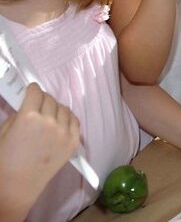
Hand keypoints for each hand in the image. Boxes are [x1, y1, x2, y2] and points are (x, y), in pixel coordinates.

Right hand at [0, 84, 79, 202]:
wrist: (16, 188)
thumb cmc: (4, 161)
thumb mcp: (3, 132)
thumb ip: (17, 115)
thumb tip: (27, 105)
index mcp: (29, 116)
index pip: (36, 92)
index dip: (32, 90)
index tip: (31, 91)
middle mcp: (49, 121)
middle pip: (50, 99)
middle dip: (42, 100)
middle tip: (37, 105)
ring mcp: (64, 132)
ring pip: (63, 108)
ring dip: (55, 109)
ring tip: (48, 115)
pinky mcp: (73, 142)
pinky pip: (75, 121)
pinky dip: (67, 118)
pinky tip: (60, 122)